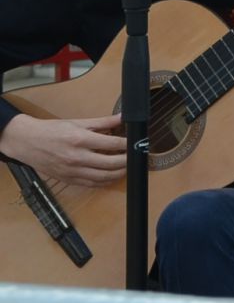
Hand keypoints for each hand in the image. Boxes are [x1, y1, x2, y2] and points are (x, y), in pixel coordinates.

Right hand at [0, 113, 126, 187]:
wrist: (27, 142)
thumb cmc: (52, 130)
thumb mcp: (78, 122)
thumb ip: (103, 122)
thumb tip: (122, 117)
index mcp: (80, 140)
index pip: (112, 144)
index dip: (128, 144)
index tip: (137, 143)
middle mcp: (77, 157)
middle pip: (110, 163)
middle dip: (127, 161)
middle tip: (136, 157)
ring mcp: (72, 171)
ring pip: (103, 177)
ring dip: (119, 173)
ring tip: (127, 167)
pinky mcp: (68, 179)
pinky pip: (91, 184)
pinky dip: (105, 181)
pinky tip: (112, 176)